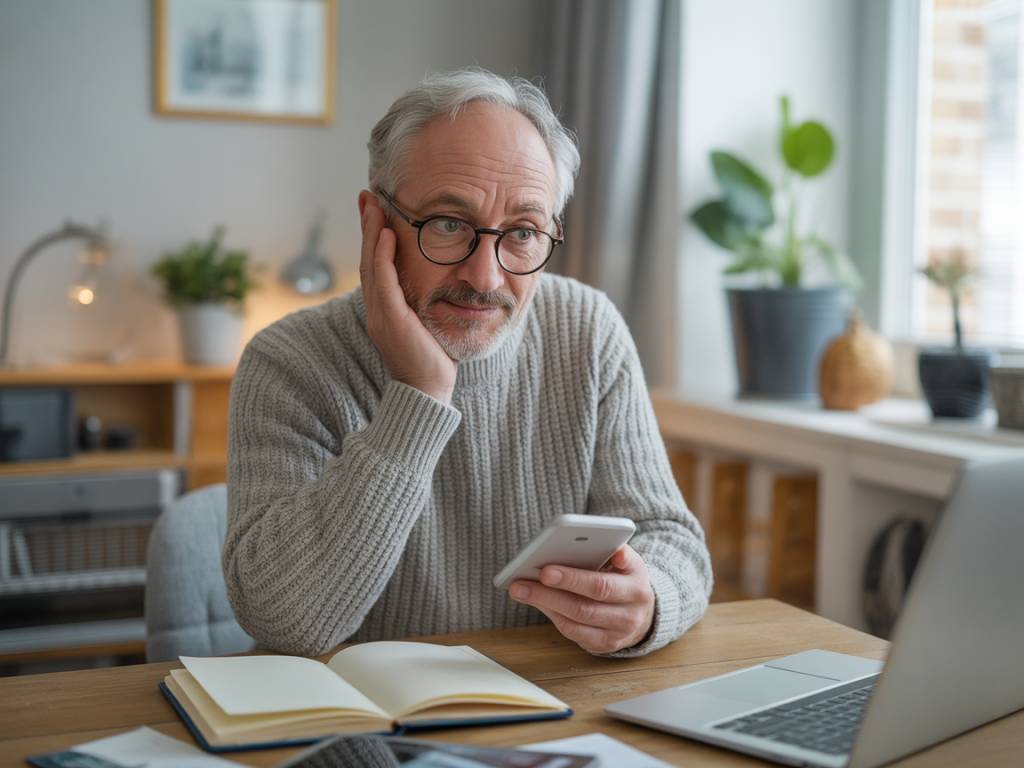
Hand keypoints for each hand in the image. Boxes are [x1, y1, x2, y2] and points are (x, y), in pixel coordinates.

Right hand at [358, 190, 456, 404]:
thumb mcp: (431, 323)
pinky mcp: (390, 321)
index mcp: (386, 309)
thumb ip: (429, 301)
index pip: (376, 266)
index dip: (373, 238)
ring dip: (371, 234)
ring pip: (371, 266)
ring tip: (374, 206)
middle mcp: (378, 310)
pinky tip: (384, 235)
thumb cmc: (436, 360)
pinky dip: (382, 257)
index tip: (375, 210)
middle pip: (368, 260)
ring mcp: (380, 315)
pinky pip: (382, 282)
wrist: (429, 392)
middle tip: (368, 196)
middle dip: (367, 227)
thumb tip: (445, 279)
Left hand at [509, 545, 654, 653]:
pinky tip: (536, 601)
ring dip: (544, 604)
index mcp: (636, 587)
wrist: (645, 612)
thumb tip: (611, 550)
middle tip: (521, 581)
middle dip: (549, 593)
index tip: (546, 570)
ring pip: (575, 622)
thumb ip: (618, 553)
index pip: (601, 585)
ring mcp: (617, 634)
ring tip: (520, 589)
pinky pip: (573, 633)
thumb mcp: (629, 562)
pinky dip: (552, 615)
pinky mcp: (604, 645)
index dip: (573, 579)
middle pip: (583, 607)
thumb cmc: (626, 578)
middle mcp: (629, 615)